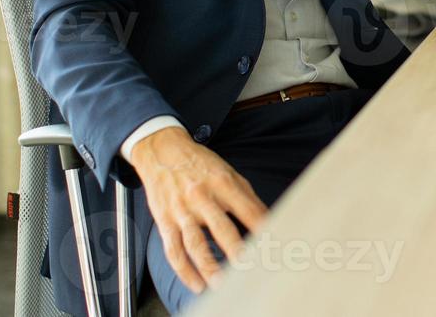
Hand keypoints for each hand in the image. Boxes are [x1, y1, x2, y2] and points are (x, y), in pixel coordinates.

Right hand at [128, 126, 267, 294]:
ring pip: (195, 243)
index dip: (263, 228)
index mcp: (223, 183)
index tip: (274, 247)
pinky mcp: (164, 221)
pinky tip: (197, 284)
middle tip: (250, 270)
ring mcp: (181, 210)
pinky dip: (184, 270)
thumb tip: (268, 221)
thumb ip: (247, 198)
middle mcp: (202, 196)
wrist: (161, 150)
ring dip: (208, 266)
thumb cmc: (200, 164)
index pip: (248, 209)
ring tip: (222, 285)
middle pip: (222, 228)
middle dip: (236, 250)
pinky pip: (173, 250)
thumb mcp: (228, 173)